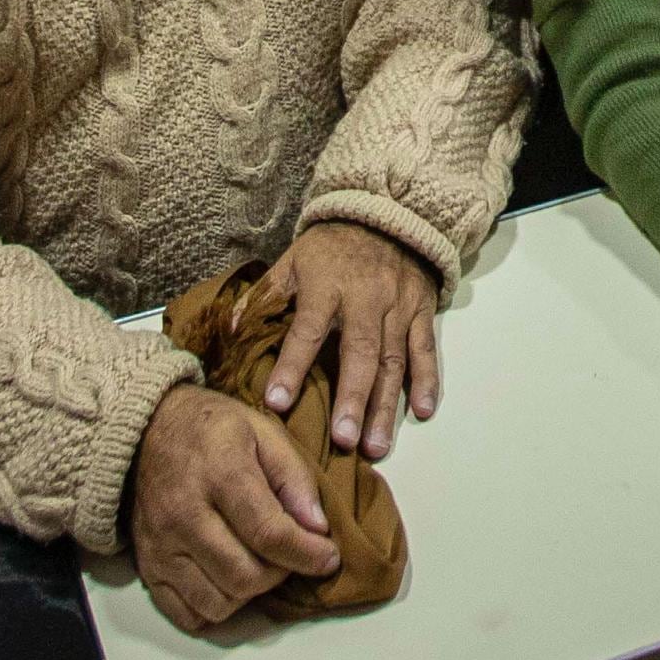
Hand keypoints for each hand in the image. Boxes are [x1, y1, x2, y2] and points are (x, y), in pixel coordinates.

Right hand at [128, 384, 338, 629]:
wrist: (146, 433)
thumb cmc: (213, 430)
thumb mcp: (263, 431)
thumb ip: (295, 478)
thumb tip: (318, 529)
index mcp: (219, 474)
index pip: (268, 534)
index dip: (306, 554)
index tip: (329, 559)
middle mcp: (184, 515)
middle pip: (244, 577)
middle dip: (279, 574)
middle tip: (288, 555)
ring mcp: (160, 546)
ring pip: (218, 604)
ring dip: (249, 594)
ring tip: (257, 564)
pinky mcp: (146, 567)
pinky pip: (187, 614)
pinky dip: (215, 608)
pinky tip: (226, 580)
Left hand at [259, 221, 440, 459]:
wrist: (388, 213)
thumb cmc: (332, 247)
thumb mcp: (293, 260)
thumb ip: (265, 296)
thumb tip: (233, 329)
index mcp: (327, 285)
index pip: (307, 329)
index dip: (292, 366)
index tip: (276, 402)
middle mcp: (366, 297)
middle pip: (360, 353)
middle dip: (352, 398)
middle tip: (342, 440)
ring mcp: (398, 306)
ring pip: (394, 361)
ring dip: (385, 406)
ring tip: (374, 446)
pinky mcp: (423, 311)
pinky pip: (426, 350)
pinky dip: (427, 381)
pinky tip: (422, 412)